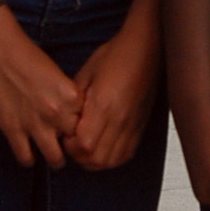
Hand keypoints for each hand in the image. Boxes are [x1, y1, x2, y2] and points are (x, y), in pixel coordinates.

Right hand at [0, 11, 82, 168]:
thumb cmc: (28, 56)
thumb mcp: (57, 75)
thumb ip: (66, 97)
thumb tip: (71, 115)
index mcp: (70, 96)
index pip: (87, 122)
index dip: (82, 125)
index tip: (77, 127)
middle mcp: (56, 113)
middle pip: (74, 141)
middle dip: (71, 142)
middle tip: (65, 141)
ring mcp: (35, 124)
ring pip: (55, 159)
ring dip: (55, 159)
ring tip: (52, 155)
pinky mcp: (14, 130)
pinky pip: (26, 158)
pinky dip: (29, 159)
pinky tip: (29, 152)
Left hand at [63, 26, 160, 171]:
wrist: (145, 48)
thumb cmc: (115, 54)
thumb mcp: (87, 71)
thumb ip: (75, 97)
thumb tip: (64, 115)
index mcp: (103, 104)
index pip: (84, 144)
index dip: (70, 146)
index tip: (65, 135)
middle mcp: (119, 120)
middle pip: (96, 159)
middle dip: (79, 156)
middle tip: (72, 143)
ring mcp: (131, 126)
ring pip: (110, 162)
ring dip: (94, 161)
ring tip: (85, 146)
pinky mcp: (139, 128)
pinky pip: (124, 156)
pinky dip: (110, 159)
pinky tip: (103, 147)